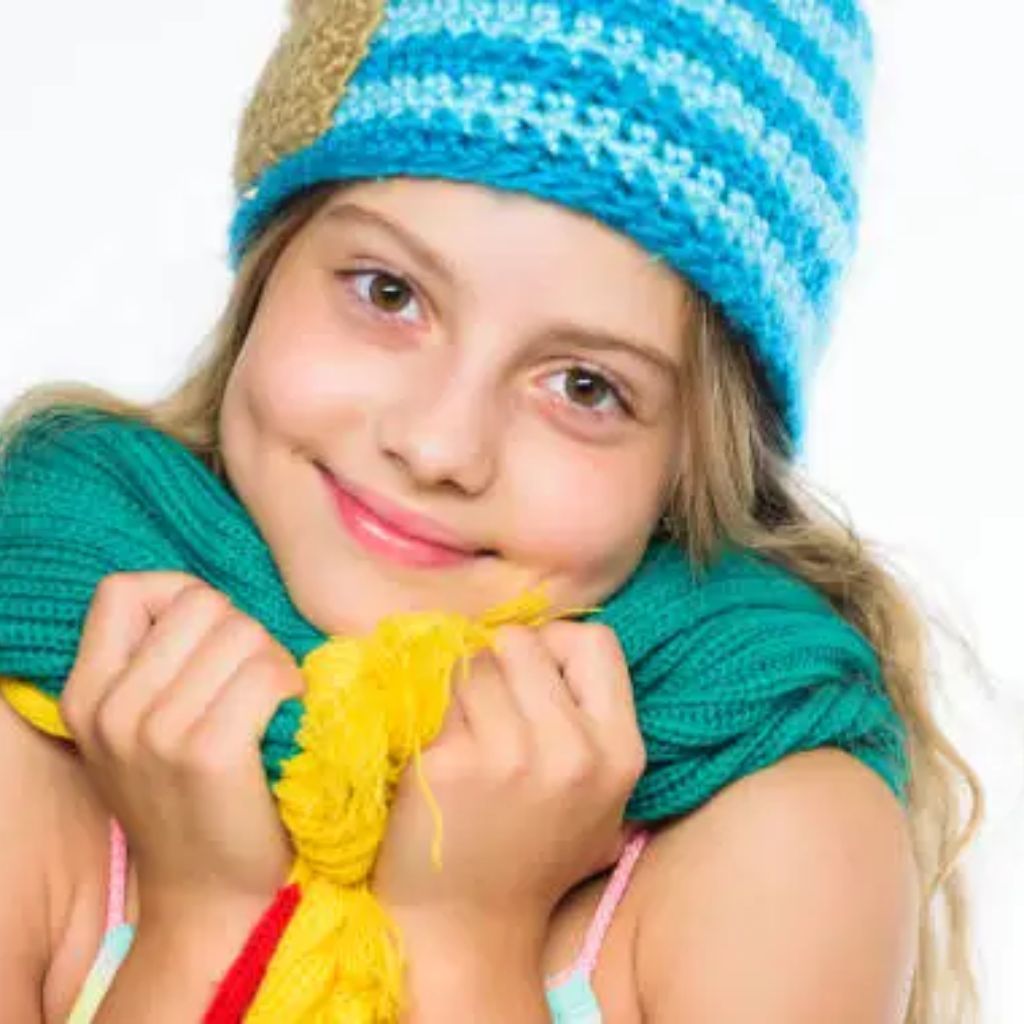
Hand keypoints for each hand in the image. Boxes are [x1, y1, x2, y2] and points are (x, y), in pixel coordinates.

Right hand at [59, 571, 305, 920]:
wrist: (211, 896)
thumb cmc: (191, 800)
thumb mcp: (140, 731)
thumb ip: (153, 663)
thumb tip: (208, 599)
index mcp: (87, 695)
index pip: (124, 590)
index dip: (181, 599)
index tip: (208, 644)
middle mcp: (112, 709)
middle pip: (201, 604)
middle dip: (240, 632)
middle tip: (250, 682)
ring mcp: (155, 732)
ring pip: (242, 631)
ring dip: (272, 659)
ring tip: (271, 703)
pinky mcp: (208, 754)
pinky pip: (267, 673)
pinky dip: (291, 686)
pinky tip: (287, 717)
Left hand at [371, 621, 645, 939]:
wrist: (469, 926)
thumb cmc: (535, 852)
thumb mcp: (600, 795)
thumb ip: (590, 720)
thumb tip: (548, 639)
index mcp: (619, 751)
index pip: (593, 639)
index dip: (555, 647)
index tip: (530, 678)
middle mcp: (572, 750)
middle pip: (521, 643)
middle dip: (497, 663)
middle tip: (487, 707)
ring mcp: (510, 756)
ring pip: (471, 663)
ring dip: (459, 690)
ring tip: (464, 735)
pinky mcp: (451, 765)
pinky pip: (434, 697)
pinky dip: (431, 718)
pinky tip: (439, 758)